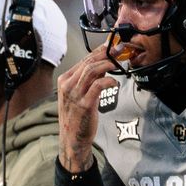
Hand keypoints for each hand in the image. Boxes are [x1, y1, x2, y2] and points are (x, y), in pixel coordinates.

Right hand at [55, 41, 122, 172]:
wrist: (72, 139)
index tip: (111, 46)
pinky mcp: (84, 104)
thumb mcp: (78, 95)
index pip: (84, 60)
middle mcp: (68, 85)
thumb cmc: (76, 117)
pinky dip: (108, 81)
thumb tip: (103, 67)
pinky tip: (115, 82)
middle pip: (88, 62)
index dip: (99, 51)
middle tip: (119, 50)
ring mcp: (75, 94)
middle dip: (105, 53)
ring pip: (91, 70)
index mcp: (65, 81)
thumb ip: (88, 81)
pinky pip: (98, 86)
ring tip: (118, 63)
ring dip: (107, 64)